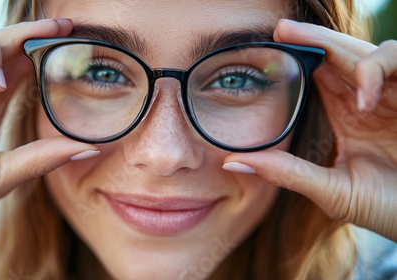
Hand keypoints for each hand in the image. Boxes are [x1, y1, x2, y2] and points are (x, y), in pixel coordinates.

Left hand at [223, 19, 396, 240]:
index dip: (300, 59)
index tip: (270, 49)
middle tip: (280, 30)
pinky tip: (362, 100)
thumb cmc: (388, 209)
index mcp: (348, 117)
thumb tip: (230, 163)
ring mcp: (393, 96)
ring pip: (365, 52)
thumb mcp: (332, 191)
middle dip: (312, 40)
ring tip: (309, 55)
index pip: (322, 76)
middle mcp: (368, 101)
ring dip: (337, 48)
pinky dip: (376, 72)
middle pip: (339, 57)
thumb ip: (286, 174)